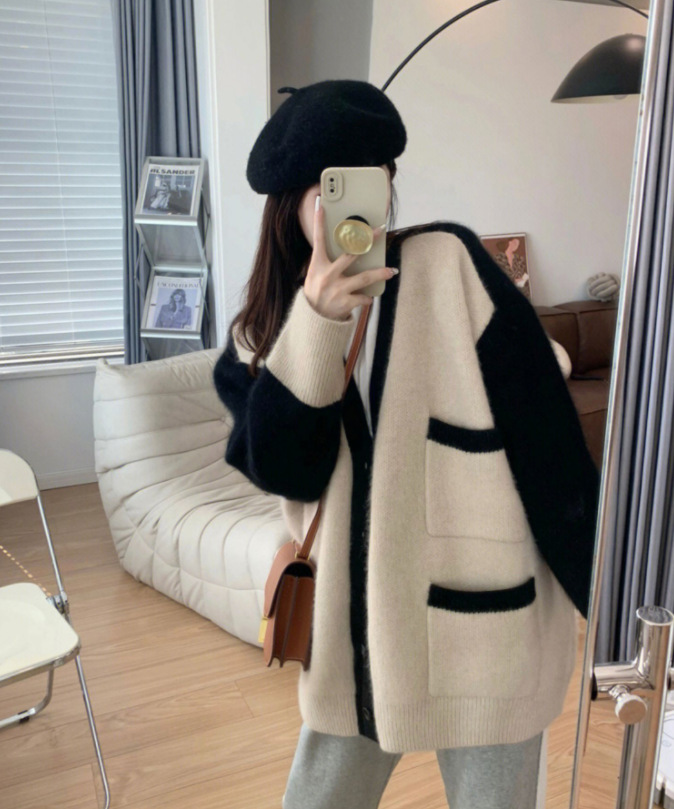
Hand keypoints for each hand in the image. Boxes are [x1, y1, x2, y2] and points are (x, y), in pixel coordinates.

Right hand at [303, 195, 397, 321]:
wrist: (314, 319)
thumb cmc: (317, 292)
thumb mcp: (316, 275)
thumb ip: (328, 261)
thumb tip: (348, 247)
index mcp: (318, 265)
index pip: (318, 240)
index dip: (318, 223)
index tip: (321, 205)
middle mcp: (327, 275)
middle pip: (351, 254)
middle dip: (367, 240)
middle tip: (381, 230)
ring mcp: (337, 289)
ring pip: (365, 278)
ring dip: (380, 273)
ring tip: (392, 271)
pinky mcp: (345, 303)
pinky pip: (363, 296)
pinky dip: (368, 296)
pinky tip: (369, 296)